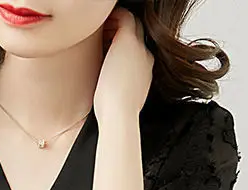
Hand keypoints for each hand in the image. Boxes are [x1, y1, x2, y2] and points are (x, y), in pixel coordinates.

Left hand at [94, 6, 154, 120]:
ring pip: (132, 25)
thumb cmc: (115, 114)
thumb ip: (118, 91)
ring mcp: (138, 48)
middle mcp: (145, 58)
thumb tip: (108, 93)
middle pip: (138, 36)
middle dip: (122, 33)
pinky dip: (114, 17)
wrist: (120, 114)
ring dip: (116, 25)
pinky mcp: (128, 40)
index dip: (124, 48)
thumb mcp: (119, 101)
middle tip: (106, 36)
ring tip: (102, 30)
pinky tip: (102, 23)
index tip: (110, 50)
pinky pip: (125, 17)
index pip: (137, 53)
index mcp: (144, 74)